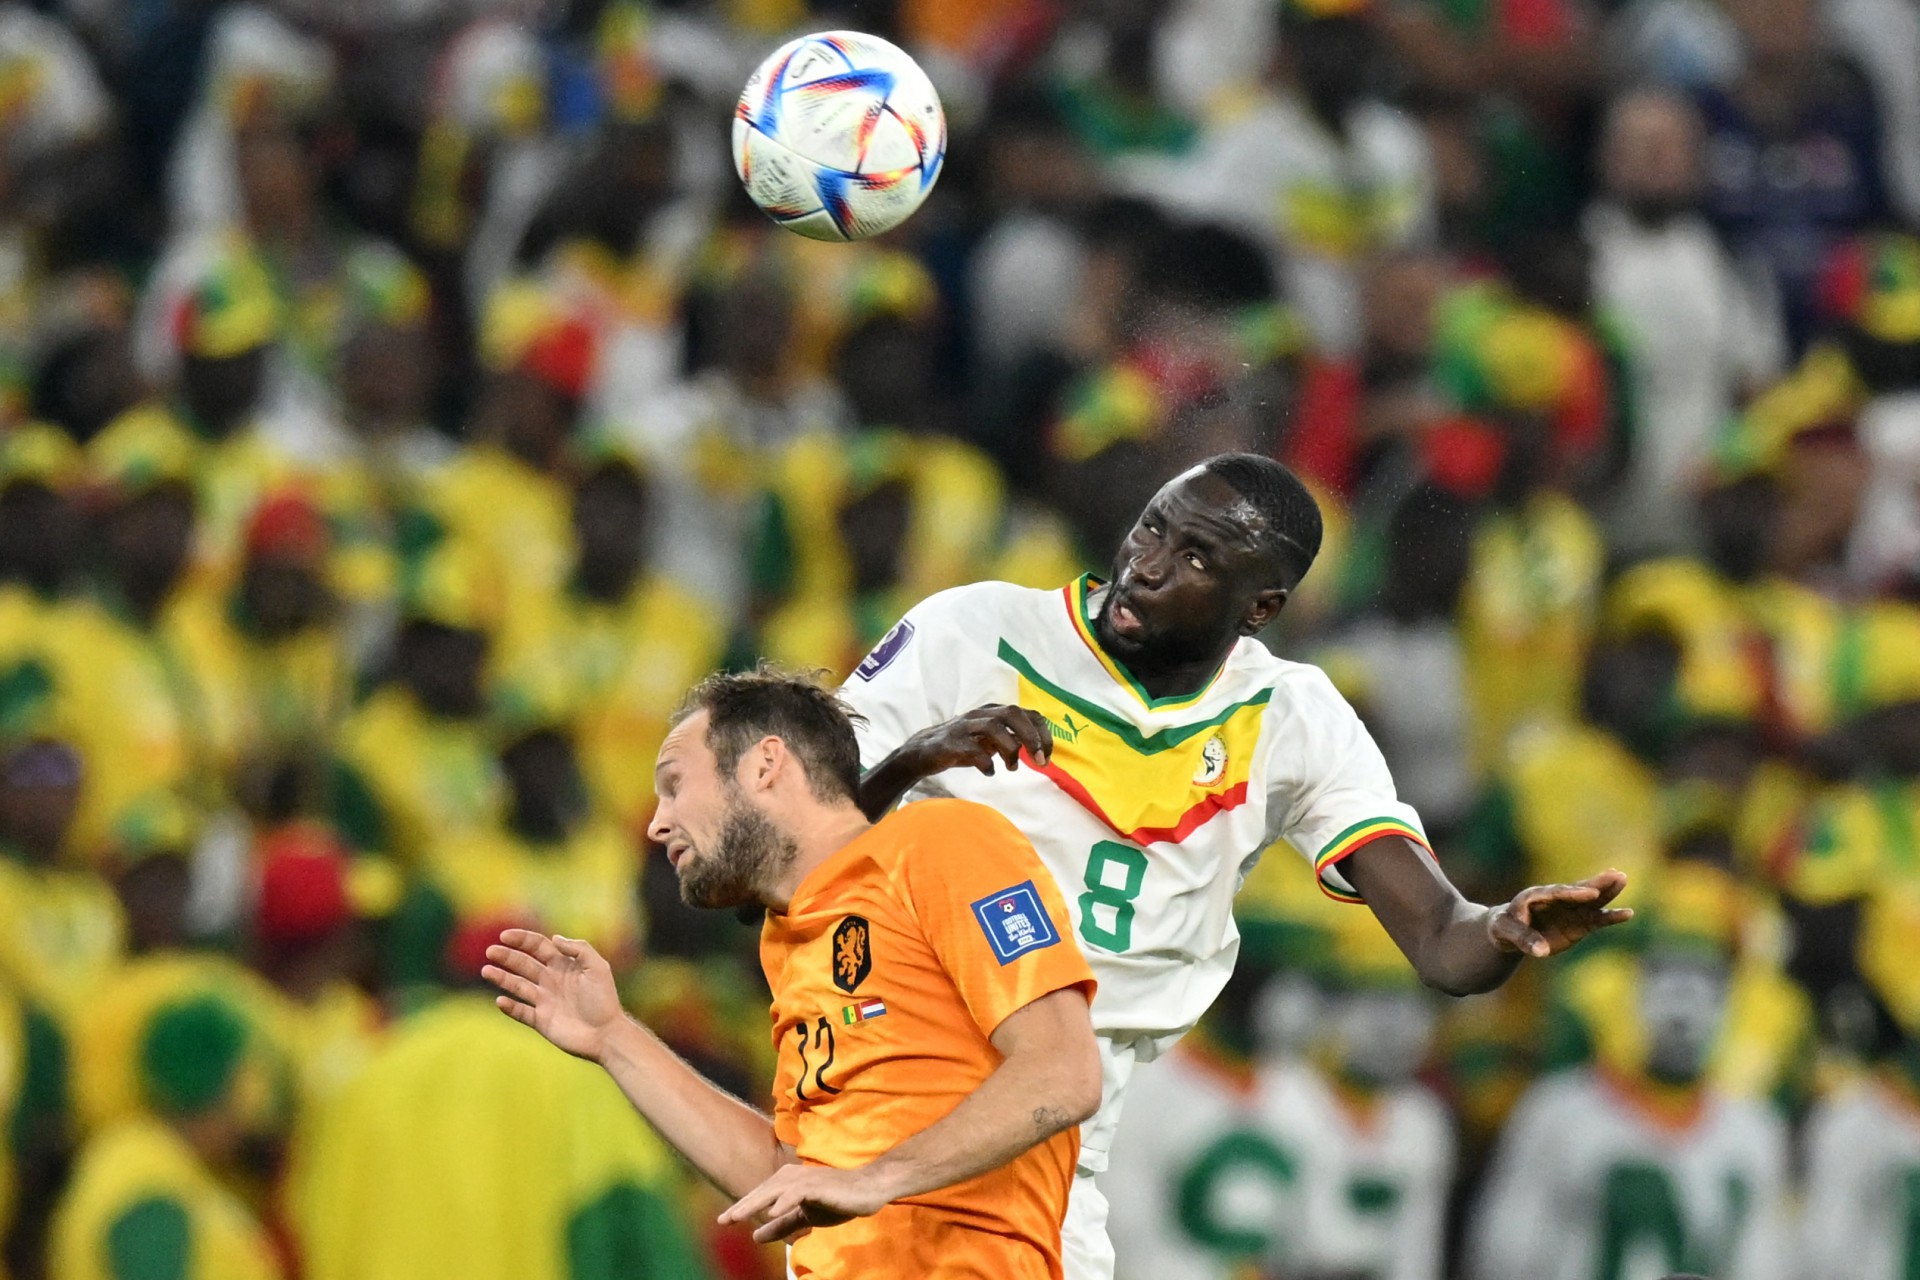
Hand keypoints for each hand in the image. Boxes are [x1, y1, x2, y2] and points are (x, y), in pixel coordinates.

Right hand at [482, 929, 625, 1062]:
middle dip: (507, 956)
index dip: (522, 939)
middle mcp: (551, 980)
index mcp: (563, 965)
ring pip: (518, 986)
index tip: (505, 936)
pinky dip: (510, 1007)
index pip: (538, 946)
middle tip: (491, 951)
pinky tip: (500, 1000)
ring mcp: (544, 1001)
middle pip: (524, 964)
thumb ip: (579, 949)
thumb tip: (554, 938)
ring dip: (502, 978)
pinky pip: (521, 1012)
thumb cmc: (604, 1000)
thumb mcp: (598, 968)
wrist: (606, 1034)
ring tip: (486, 971)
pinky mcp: (541, 1021)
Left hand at [717, 1161, 894, 1244]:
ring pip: (774, 1191)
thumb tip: (755, 1237)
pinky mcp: (818, 1186)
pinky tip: (772, 1211)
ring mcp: (805, 1180)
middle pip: (762, 1193)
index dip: (742, 1208)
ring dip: (756, 1204)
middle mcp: (792, 1177)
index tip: (723, 1221)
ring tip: (739, 1216)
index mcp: (787, 1183)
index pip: (761, 1197)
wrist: (867, 1190)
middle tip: (723, 1220)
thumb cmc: (835, 1200)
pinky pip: (798, 1193)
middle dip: (742, 1206)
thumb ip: (781, 1225)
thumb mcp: (804, 1217)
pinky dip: (784, 1202)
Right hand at [904, 704, 1052, 776]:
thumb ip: (1012, 739)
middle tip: (1039, 760)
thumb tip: (1039, 748)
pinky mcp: (951, 743)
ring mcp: (965, 727)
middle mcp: (981, 715)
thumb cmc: (963, 745)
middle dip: (1031, 736)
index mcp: (994, 712)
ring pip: (994, 727)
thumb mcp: (991, 740)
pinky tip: (990, 772)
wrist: (924, 752)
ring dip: (1009, 749)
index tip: (1047, 756)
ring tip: (1012, 768)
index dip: (1042, 733)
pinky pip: (973, 750)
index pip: (1027, 713)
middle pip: (1012, 713)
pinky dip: (986, 763)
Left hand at [1488, 870, 1633, 958]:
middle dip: (1596, 884)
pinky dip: (1611, 917)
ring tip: (1623, 880)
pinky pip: (1597, 920)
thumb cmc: (1504, 927)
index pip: (1557, 893)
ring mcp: (1570, 910)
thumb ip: (1523, 939)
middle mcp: (1557, 900)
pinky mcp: (1579, 924)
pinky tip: (1628, 914)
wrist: (1510, 931)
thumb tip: (1542, 952)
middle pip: (1578, 891)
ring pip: (1592, 901)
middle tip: (1616, 875)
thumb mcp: (1505, 931)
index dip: (1574, 893)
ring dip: (1607, 892)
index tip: (1590, 893)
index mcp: (1536, 896)